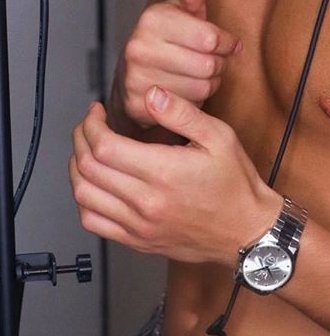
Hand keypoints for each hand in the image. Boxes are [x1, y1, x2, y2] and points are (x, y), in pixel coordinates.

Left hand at [70, 89, 279, 263]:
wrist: (247, 231)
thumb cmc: (235, 185)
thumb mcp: (219, 137)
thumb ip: (182, 113)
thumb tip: (152, 94)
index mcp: (164, 172)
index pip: (105, 146)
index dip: (92, 125)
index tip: (97, 113)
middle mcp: (146, 201)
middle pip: (88, 168)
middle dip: (81, 139)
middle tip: (89, 126)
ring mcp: (139, 225)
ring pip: (84, 196)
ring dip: (77, 169)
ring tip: (87, 152)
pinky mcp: (138, 241)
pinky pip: (93, 223)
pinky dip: (84, 201)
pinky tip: (94, 185)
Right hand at [120, 0, 240, 127]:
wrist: (134, 77)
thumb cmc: (169, 39)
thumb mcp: (183, 11)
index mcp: (153, 18)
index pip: (211, 38)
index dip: (226, 43)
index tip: (223, 44)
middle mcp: (139, 45)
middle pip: (208, 65)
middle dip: (217, 65)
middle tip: (211, 62)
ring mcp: (136, 76)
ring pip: (201, 87)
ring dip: (208, 84)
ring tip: (198, 75)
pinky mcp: (138, 103)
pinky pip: (188, 107)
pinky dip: (194, 102)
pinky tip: (185, 91)